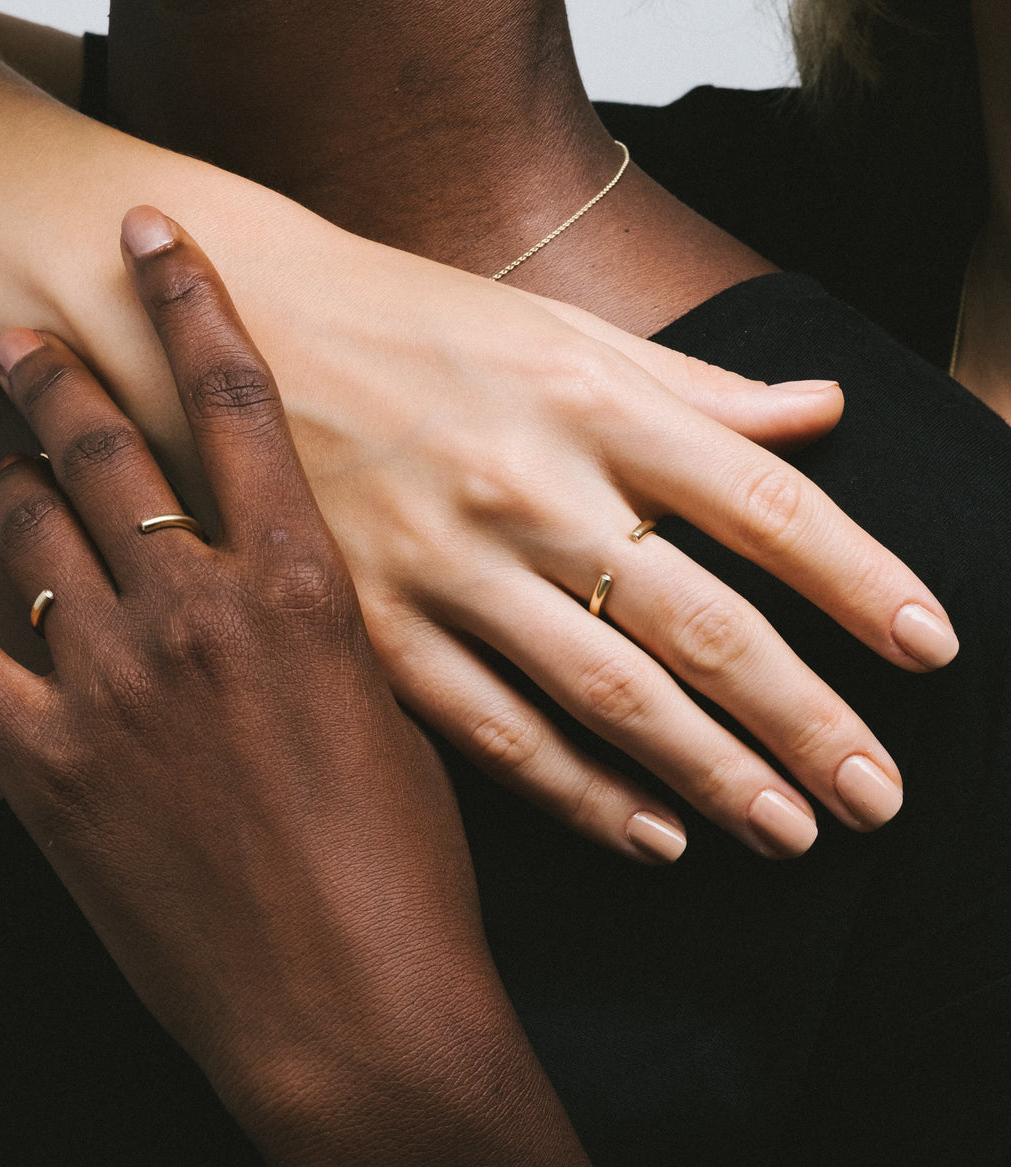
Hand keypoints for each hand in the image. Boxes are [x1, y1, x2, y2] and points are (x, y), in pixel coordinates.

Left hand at [0, 215, 608, 1166]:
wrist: (355, 1005)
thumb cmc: (404, 862)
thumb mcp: (396, 710)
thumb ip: (329, 623)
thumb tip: (293, 568)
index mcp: (305, 586)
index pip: (236, 398)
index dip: (189, 301)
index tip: (149, 236)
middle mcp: (197, 610)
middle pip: (106, 443)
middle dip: (57, 370)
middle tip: (22, 330)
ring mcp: (108, 684)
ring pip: (26, 529)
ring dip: (9, 481)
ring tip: (1, 460)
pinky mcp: (43, 767)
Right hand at [275, 252, 952, 862]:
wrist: (238, 339)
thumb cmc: (409, 327)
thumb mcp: (555, 330)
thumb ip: (693, 387)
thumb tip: (821, 415)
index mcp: (588, 397)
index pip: (762, 499)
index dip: (861, 579)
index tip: (930, 650)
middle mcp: (529, 484)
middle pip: (703, 622)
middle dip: (806, 719)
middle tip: (878, 795)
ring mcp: (446, 564)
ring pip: (608, 694)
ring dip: (713, 775)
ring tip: (793, 832)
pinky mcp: (374, 628)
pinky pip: (495, 730)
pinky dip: (582, 794)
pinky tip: (654, 838)